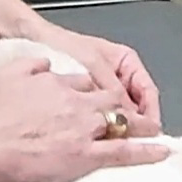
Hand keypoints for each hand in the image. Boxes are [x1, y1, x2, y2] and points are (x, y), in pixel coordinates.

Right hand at [0, 56, 169, 181]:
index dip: (92, 89)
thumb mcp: (7, 73)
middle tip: (135, 115)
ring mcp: (82, 129)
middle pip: (109, 99)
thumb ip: (31, 66)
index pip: (83, 81)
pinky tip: (161, 151)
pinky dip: (145, 151)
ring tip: (156, 130)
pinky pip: (122, 152)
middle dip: (125, 105)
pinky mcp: (84, 156)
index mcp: (57, 81)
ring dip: (141, 125)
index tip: (94, 97)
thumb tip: (46, 64)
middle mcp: (75, 101)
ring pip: (121, 123)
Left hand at [33, 23, 162, 128]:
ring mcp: (102, 87)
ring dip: (116, 124)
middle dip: (134, 123)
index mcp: (126, 61)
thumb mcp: (92, 62)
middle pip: (136, 105)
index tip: (149, 132)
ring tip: (111, 140)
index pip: (148, 92)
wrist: (32, 39)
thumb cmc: (62, 44)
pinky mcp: (86, 97)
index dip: (150, 113)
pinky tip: (92, 134)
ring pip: (118, 112)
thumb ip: (113, 87)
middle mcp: (117, 75)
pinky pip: (100, 113)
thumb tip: (129, 114)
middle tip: (132, 142)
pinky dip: (99, 123)